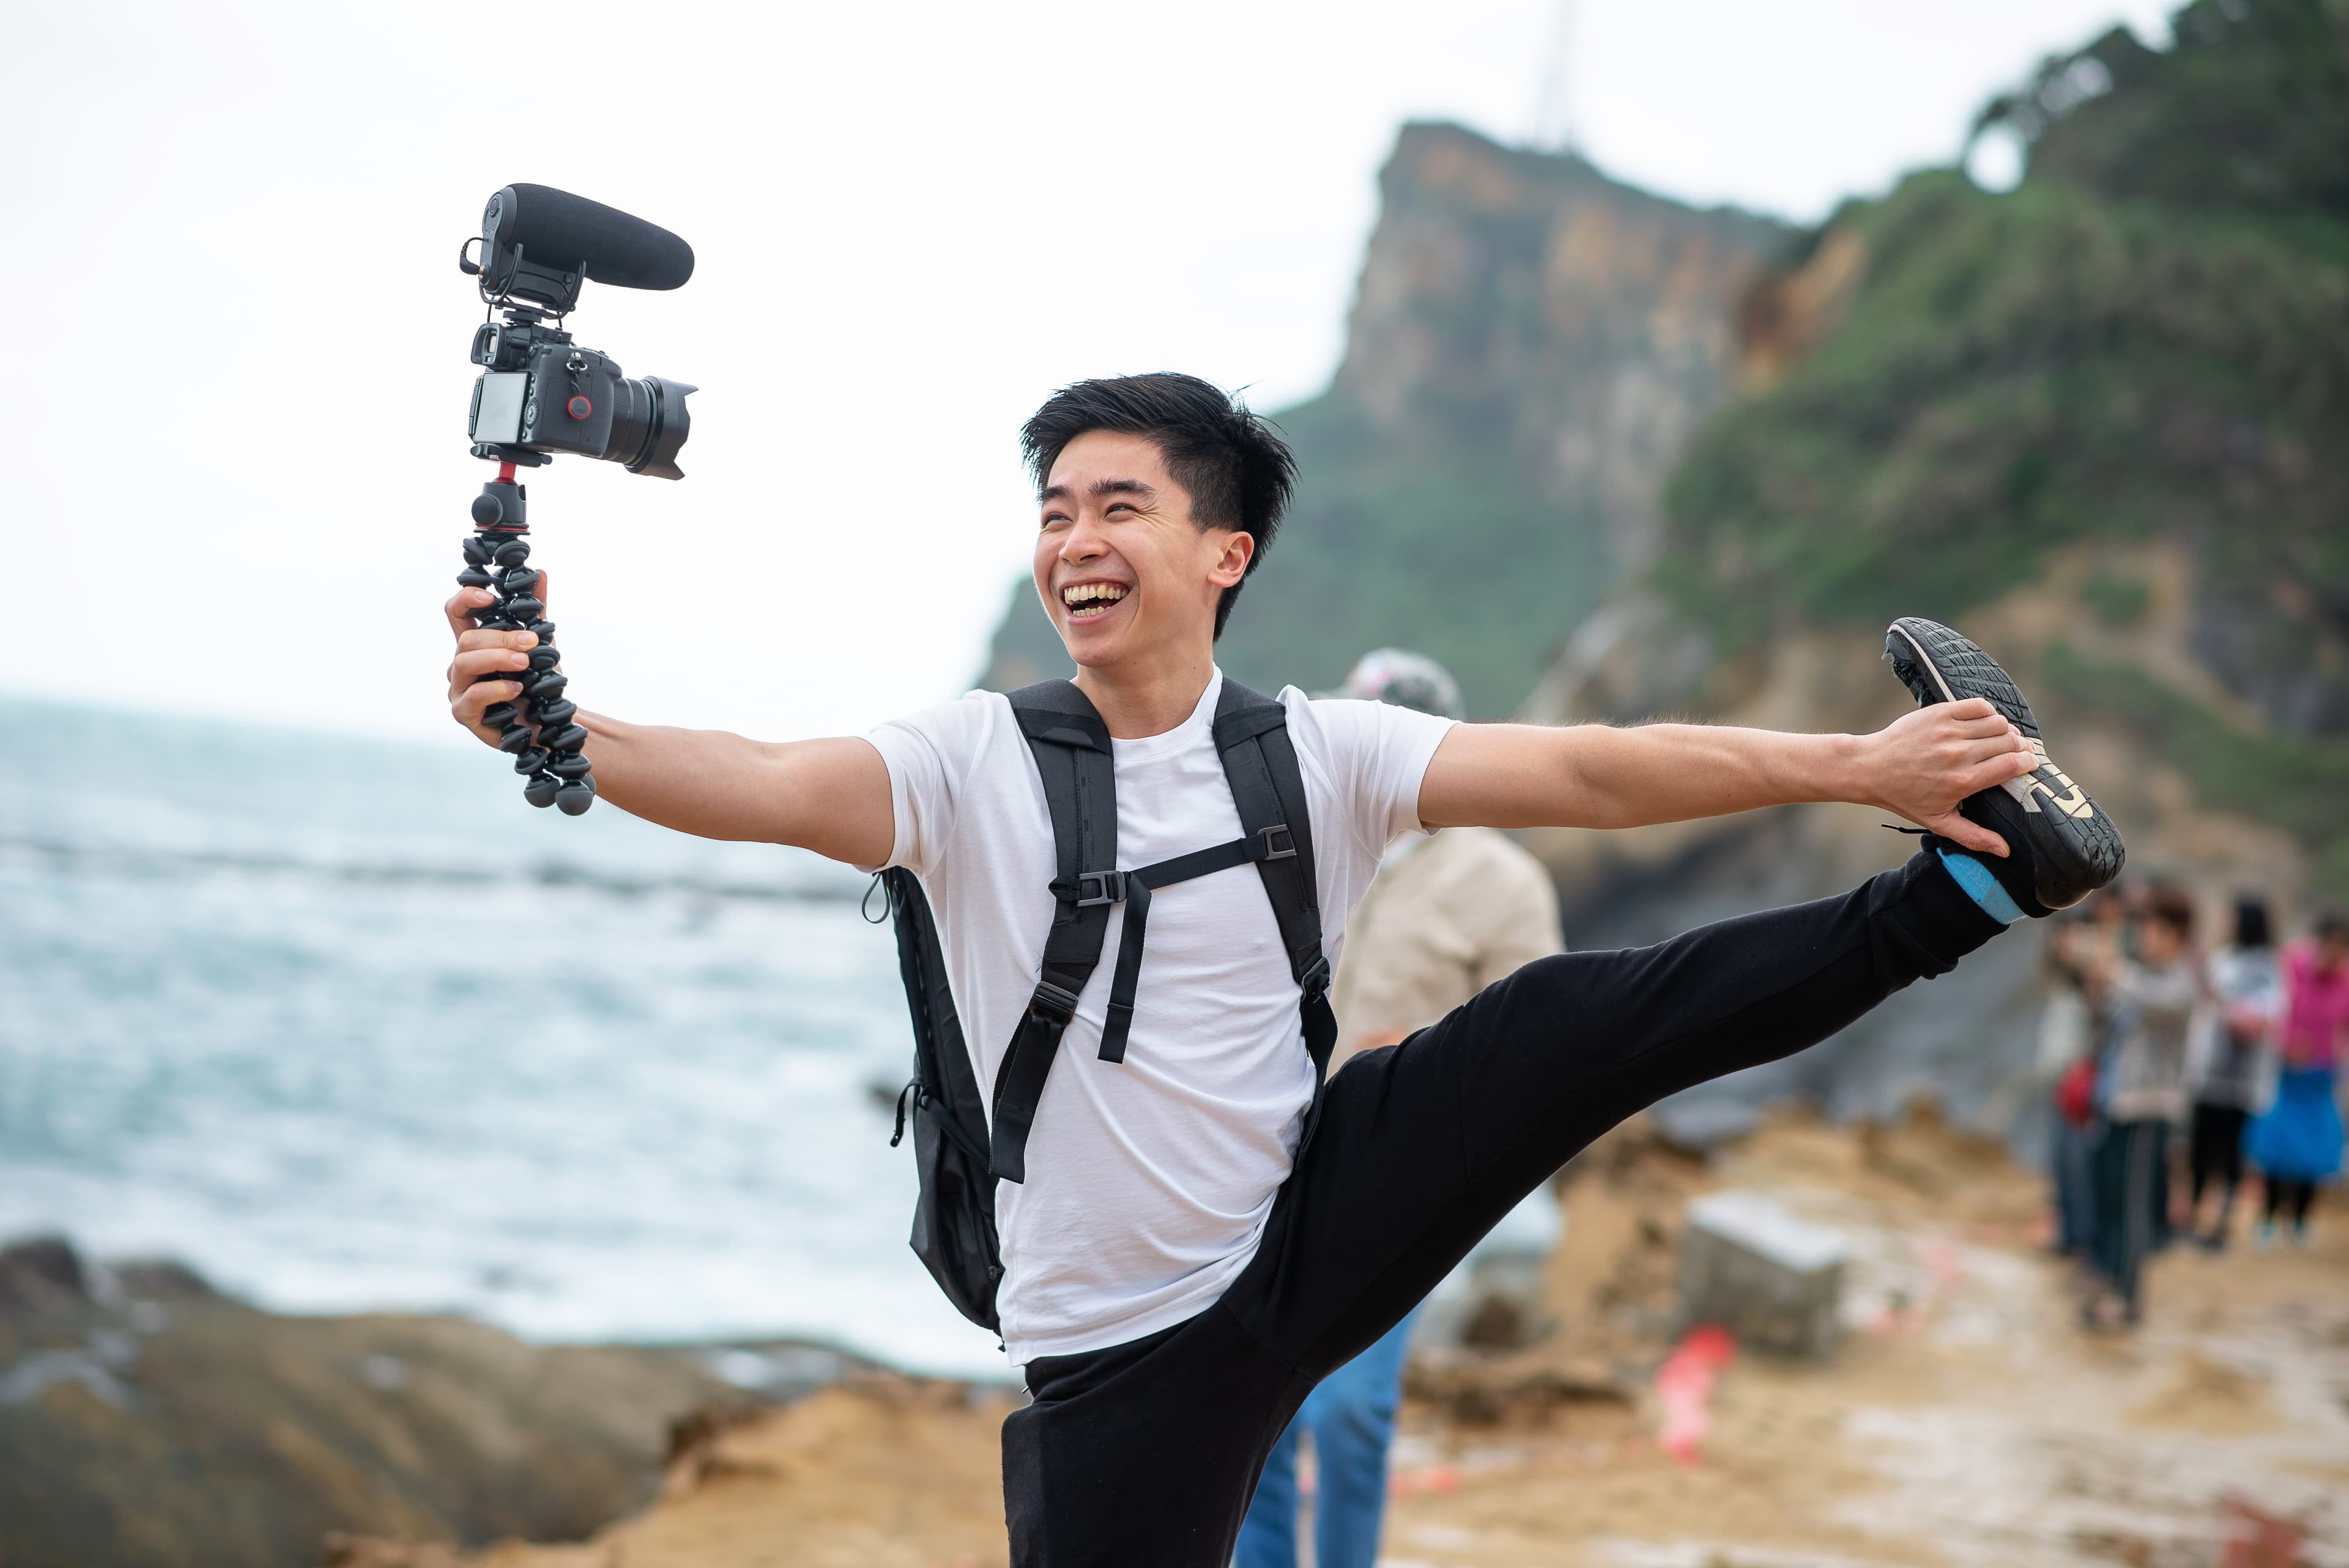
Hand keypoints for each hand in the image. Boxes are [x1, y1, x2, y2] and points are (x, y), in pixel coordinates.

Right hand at [443, 573, 546, 745]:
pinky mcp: (464, 714)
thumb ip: (536, 612)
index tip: (490, 596)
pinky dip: (497, 688)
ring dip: (498, 659)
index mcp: (475, 644)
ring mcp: (459, 689)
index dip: (466, 599)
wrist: (551, 723)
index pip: (455, 613)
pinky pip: (473, 696)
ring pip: (464, 663)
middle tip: (531, 643)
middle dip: (501, 637)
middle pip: (466, 639)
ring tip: (525, 663)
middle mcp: (461, 665)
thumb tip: (540, 573)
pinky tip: (517, 688)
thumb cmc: (539, 684)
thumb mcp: (542, 645)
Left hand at [1858, 698, 2034, 855]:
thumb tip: (2005, 852)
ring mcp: (1948, 731)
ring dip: (2005, 729)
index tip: (2029, 763)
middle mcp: (1959, 754)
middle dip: (2020, 746)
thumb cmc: (1904, 797)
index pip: (2012, 764)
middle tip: (2018, 750)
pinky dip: (1988, 711)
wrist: (1870, 768)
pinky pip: (1978, 705)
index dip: (2028, 762)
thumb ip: (1974, 836)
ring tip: (2002, 737)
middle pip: (2009, 741)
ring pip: (1997, 722)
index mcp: (1963, 781)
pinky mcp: (1938, 713)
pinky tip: (1984, 722)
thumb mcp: (1938, 821)